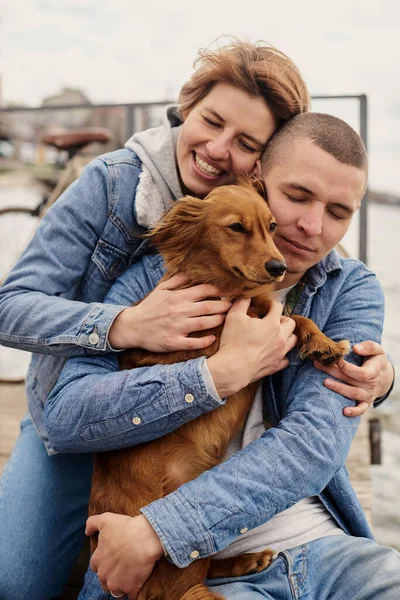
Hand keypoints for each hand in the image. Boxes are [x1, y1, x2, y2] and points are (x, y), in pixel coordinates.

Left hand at [86, 513, 163, 599]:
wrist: (144, 537)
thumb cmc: (125, 527)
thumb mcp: (105, 519)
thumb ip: (91, 523)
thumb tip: (87, 532)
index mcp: (97, 560)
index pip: (95, 566)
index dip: (104, 562)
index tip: (112, 558)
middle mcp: (104, 575)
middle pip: (104, 580)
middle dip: (111, 575)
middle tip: (121, 566)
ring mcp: (116, 584)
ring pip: (115, 590)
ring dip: (120, 585)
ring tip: (129, 577)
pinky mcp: (130, 589)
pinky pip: (130, 596)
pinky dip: (132, 592)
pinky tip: (137, 585)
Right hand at [108, 273, 231, 351]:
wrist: (132, 326)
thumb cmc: (149, 307)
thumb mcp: (161, 289)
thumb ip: (177, 280)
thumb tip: (190, 270)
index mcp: (178, 297)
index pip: (204, 290)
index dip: (219, 291)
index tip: (230, 291)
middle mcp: (179, 311)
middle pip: (209, 307)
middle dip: (224, 306)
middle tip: (233, 306)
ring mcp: (177, 327)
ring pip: (204, 323)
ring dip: (218, 321)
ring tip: (227, 319)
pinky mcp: (173, 341)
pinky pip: (193, 342)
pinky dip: (205, 341)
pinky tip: (213, 338)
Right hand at [207, 299, 296, 396]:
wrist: (233, 368)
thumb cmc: (233, 341)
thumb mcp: (234, 316)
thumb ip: (242, 302)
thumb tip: (246, 296)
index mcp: (272, 324)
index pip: (278, 307)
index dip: (271, 304)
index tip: (264, 306)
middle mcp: (280, 337)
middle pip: (290, 323)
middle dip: (282, 319)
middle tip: (270, 320)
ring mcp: (280, 353)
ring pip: (292, 340)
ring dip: (286, 335)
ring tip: (275, 335)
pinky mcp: (276, 365)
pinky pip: (286, 358)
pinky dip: (282, 353)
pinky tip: (273, 351)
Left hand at [314, 341, 393, 416]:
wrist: (383, 376)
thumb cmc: (376, 360)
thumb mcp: (376, 350)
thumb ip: (368, 346)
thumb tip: (355, 348)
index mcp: (374, 372)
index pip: (360, 373)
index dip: (348, 367)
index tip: (336, 360)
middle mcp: (370, 385)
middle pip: (351, 381)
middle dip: (334, 372)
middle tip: (319, 364)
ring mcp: (368, 395)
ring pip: (353, 394)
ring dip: (338, 389)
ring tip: (325, 382)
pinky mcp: (365, 402)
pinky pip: (361, 409)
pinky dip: (354, 412)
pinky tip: (344, 411)